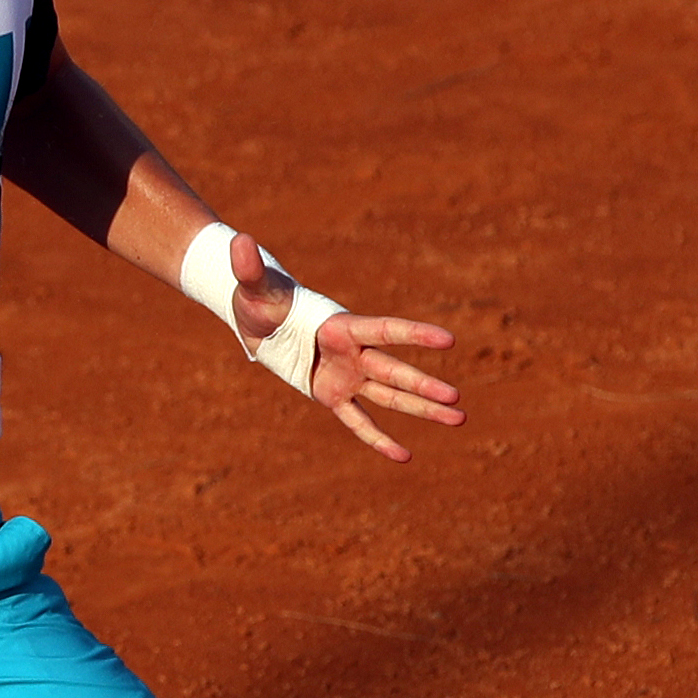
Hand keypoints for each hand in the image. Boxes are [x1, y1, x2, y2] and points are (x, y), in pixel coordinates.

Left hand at [226, 232, 464, 463]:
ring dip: (423, 409)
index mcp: (341, 326)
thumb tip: (239, 241)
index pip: (384, 330)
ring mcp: (347, 375)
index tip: (447, 340)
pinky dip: (379, 440)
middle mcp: (353, 352)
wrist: (261, 318)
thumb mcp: (254, 288)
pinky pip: (360, 421)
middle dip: (424, 387)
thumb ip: (250, 268)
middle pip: (395, 372)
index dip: (414, 335)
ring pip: (391, 397)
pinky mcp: (334, 396)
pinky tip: (403, 456)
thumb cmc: (261, 300)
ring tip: (459, 419)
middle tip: (457, 399)